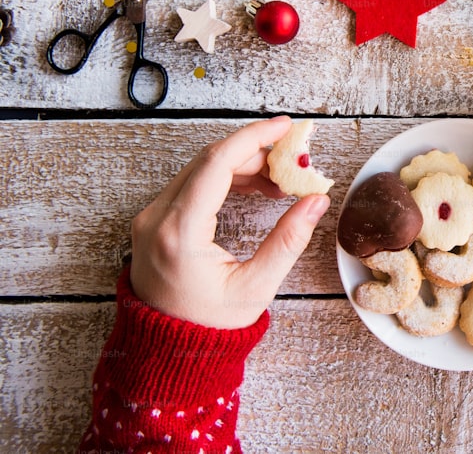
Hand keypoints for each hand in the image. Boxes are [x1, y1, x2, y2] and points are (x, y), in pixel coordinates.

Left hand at [129, 116, 330, 328]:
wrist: (168, 352)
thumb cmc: (210, 326)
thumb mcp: (256, 287)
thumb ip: (288, 240)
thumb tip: (316, 200)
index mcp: (178, 233)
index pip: (216, 164)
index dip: (253, 139)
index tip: (284, 127)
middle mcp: (157, 219)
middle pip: (209, 161)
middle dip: (256, 153)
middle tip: (294, 160)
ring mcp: (151, 218)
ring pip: (201, 169)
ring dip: (243, 166)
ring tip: (282, 181)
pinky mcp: (154, 221)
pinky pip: (193, 184)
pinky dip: (226, 179)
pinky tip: (257, 188)